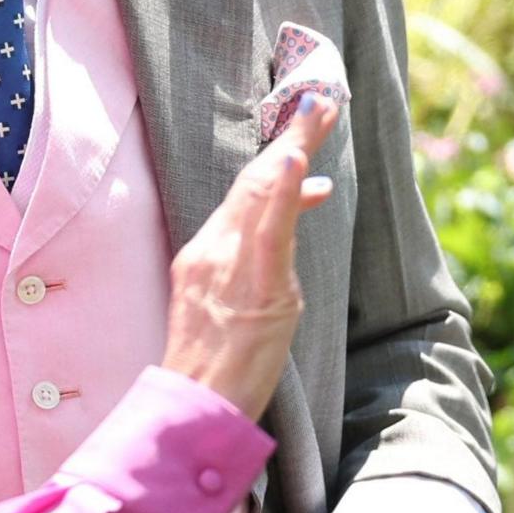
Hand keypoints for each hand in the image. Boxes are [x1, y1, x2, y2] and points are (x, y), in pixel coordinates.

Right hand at [159, 96, 338, 416]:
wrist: (193, 411)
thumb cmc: (214, 371)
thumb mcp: (230, 310)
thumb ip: (257, 271)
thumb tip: (289, 244)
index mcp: (203, 256)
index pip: (244, 197)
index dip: (275, 159)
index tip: (300, 134)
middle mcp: (214, 253)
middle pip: (253, 182)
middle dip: (290, 138)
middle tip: (320, 101)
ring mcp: (233, 269)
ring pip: (264, 195)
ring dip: (295, 147)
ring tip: (320, 111)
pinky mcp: (256, 290)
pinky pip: (271, 234)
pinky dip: (284, 193)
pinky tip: (297, 161)